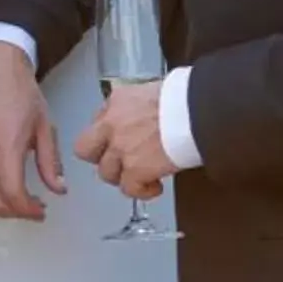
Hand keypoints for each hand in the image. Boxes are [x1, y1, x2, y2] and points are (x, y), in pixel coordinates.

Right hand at [0, 39, 66, 219]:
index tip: (40, 210)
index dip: (28, 210)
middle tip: (29, 208)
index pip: (13, 195)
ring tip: (10, 202)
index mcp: (5, 147)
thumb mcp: (44, 126)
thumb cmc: (19, 90)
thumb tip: (58, 189)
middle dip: (14, 212)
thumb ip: (49, 162)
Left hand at [75, 81, 174, 199]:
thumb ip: (139, 105)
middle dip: (101, 158)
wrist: (197, 110)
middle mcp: (111, 125)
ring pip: (106, 173)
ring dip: (123, 176)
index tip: (122, 140)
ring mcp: (121, 149)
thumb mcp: (153, 90)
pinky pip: (129, 189)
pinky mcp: (135, 170)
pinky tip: (155, 187)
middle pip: (85, 149)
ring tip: (142, 175)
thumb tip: (145, 115)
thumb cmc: (185, 98)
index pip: (99, 121)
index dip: (110, 135)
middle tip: (120, 162)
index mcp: (117, 101)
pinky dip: (142, 191)